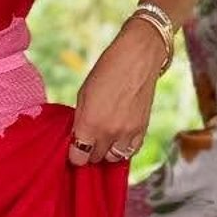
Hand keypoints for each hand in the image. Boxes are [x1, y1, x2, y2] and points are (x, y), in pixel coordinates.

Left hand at [69, 18, 167, 166]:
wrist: (137, 58)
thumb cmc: (107, 70)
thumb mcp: (83, 94)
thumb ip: (80, 120)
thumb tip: (78, 137)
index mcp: (90, 123)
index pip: (78, 157)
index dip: (74, 154)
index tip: (74, 147)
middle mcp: (110, 132)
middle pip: (95, 159)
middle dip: (89, 151)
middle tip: (88, 138)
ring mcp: (128, 133)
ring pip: (113, 158)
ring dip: (106, 151)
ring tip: (104, 137)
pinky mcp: (142, 129)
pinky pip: (131, 151)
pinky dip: (123, 148)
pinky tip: (119, 137)